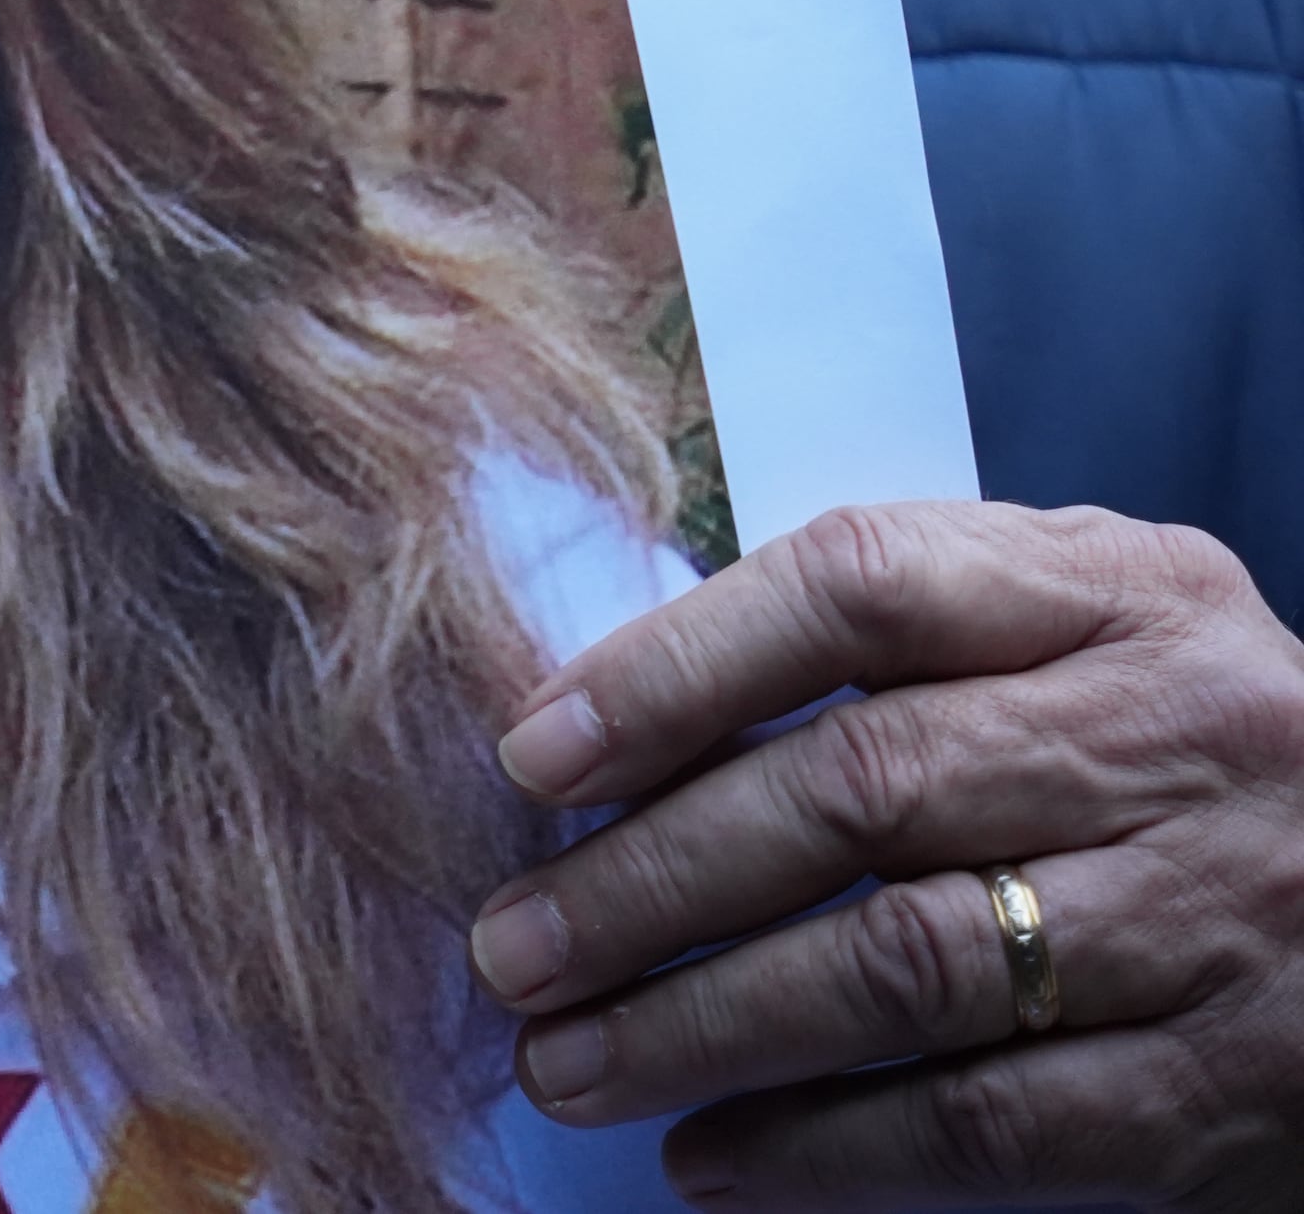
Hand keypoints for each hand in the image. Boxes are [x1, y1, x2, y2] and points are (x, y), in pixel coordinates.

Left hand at [471, 499, 1303, 1210]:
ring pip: (906, 967)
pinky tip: (713, 1156)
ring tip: (568, 1062)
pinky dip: (825, 1147)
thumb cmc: (1193, 755)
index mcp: (1123, 594)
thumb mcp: (1094, 636)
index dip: (676, 669)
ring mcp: (1214, 915)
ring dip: (703, 1026)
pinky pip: (989, 1122)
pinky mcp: (1231, 1087)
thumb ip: (908, 640)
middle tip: (513, 944)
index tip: (535, 754)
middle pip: (859, 793)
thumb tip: (625, 715)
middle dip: (649, 879)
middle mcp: (1175, 737)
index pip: (860, 588)